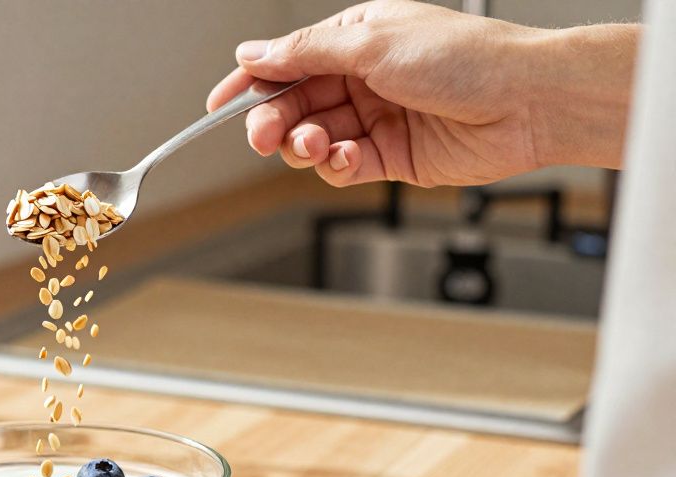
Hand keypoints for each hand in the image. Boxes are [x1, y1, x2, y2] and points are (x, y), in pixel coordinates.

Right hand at [207, 0, 635, 187]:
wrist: (528, 102)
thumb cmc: (467, 59)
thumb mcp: (372, 44)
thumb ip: (305, 54)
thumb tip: (253, 55)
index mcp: (356, 40)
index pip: (287, 62)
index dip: (249, 84)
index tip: (218, 105)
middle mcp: (361, 78)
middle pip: (293, 105)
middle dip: (273, 121)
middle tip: (266, 135)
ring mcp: (375, 119)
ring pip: (312, 139)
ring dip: (304, 146)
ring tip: (314, 145)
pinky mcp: (390, 158)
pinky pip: (342, 167)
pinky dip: (334, 166)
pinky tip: (344, 157)